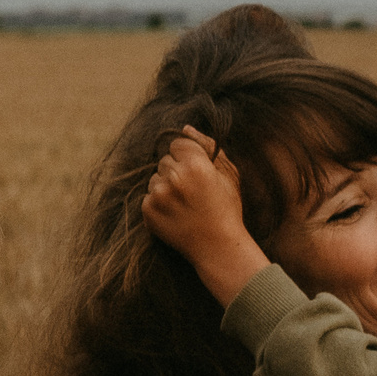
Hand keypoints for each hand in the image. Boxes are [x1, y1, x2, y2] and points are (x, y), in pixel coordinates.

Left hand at [142, 127, 270, 306]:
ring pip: (154, 178)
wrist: (218, 247)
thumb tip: (186, 128)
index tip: (196, 172)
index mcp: (195, 164)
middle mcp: (174, 177)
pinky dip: (158, 203)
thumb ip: (208, 146)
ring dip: (165, 186)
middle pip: (164, 160)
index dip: (187, 157)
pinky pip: (148, 196)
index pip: (177, 143)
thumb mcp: (228, 174)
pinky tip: (174, 213)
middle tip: (191, 191)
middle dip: (176, 171)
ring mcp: (158, 195)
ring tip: (183, 203)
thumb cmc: (226, 209)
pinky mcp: (148, 211)